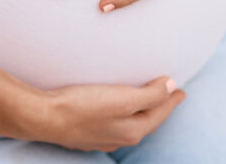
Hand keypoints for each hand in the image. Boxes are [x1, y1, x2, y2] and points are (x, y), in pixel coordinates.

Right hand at [6, 77, 185, 151]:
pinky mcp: (83, 133)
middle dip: (158, 109)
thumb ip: (150, 94)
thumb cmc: (82, 105)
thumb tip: (172, 87)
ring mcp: (100, 138)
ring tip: (143, 103)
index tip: (182, 89)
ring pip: (128, 126)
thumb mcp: (122, 97)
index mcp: (133, 130)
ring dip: (139, 114)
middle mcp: (119, 138)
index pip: (160, 113)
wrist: (43, 117)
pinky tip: (111, 115)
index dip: (172, 99)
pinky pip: (109, 126)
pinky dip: (119, 117)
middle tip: (168, 96)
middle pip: (146, 122)